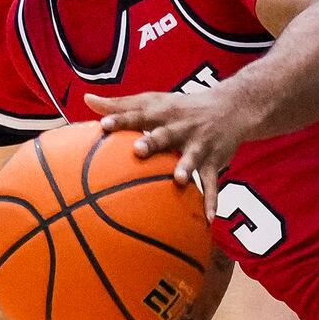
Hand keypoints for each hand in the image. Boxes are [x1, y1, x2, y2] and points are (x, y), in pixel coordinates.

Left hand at [86, 84, 252, 216]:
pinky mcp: (214, 161)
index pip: (139, 115)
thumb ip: (120, 104)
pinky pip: (213, 183)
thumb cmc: (181, 107)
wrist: (232, 107)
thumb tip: (86, 100)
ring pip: (192, 157)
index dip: (121, 119)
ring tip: (180, 180)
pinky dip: (212, 201)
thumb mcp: (153, 100)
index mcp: (162, 112)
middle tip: (138, 149)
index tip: (103, 124)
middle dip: (153, 141)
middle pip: (165, 134)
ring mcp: (199, 144)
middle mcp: (181, 127)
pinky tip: (208, 219)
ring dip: (186, 167)